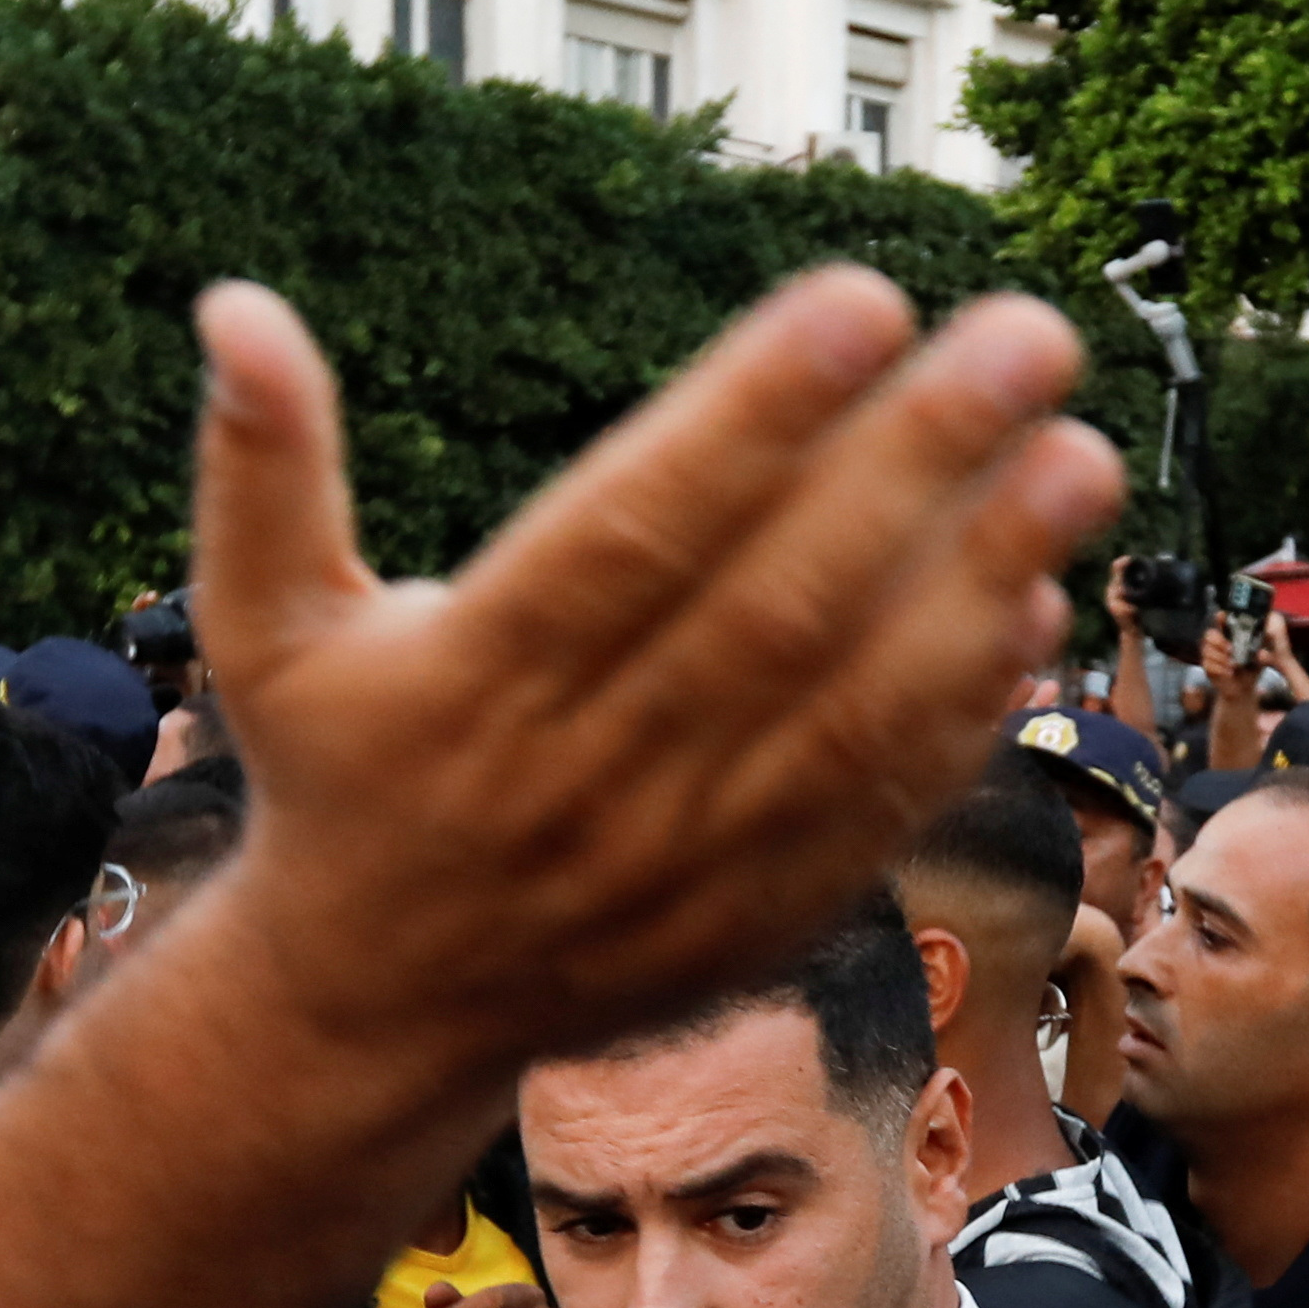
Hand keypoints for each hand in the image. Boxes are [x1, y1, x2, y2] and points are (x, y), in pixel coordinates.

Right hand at [128, 263, 1164, 1083]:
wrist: (375, 1013)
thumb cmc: (336, 775)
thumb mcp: (264, 626)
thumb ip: (262, 467)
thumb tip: (232, 303)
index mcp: (468, 685)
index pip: (632, 531)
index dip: (752, 417)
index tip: (864, 294)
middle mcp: (582, 778)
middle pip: (774, 608)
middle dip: (915, 465)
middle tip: (1030, 336)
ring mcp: (679, 860)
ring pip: (849, 713)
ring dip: (978, 581)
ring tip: (1077, 457)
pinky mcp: (751, 919)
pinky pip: (873, 811)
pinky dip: (958, 715)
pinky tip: (1032, 604)